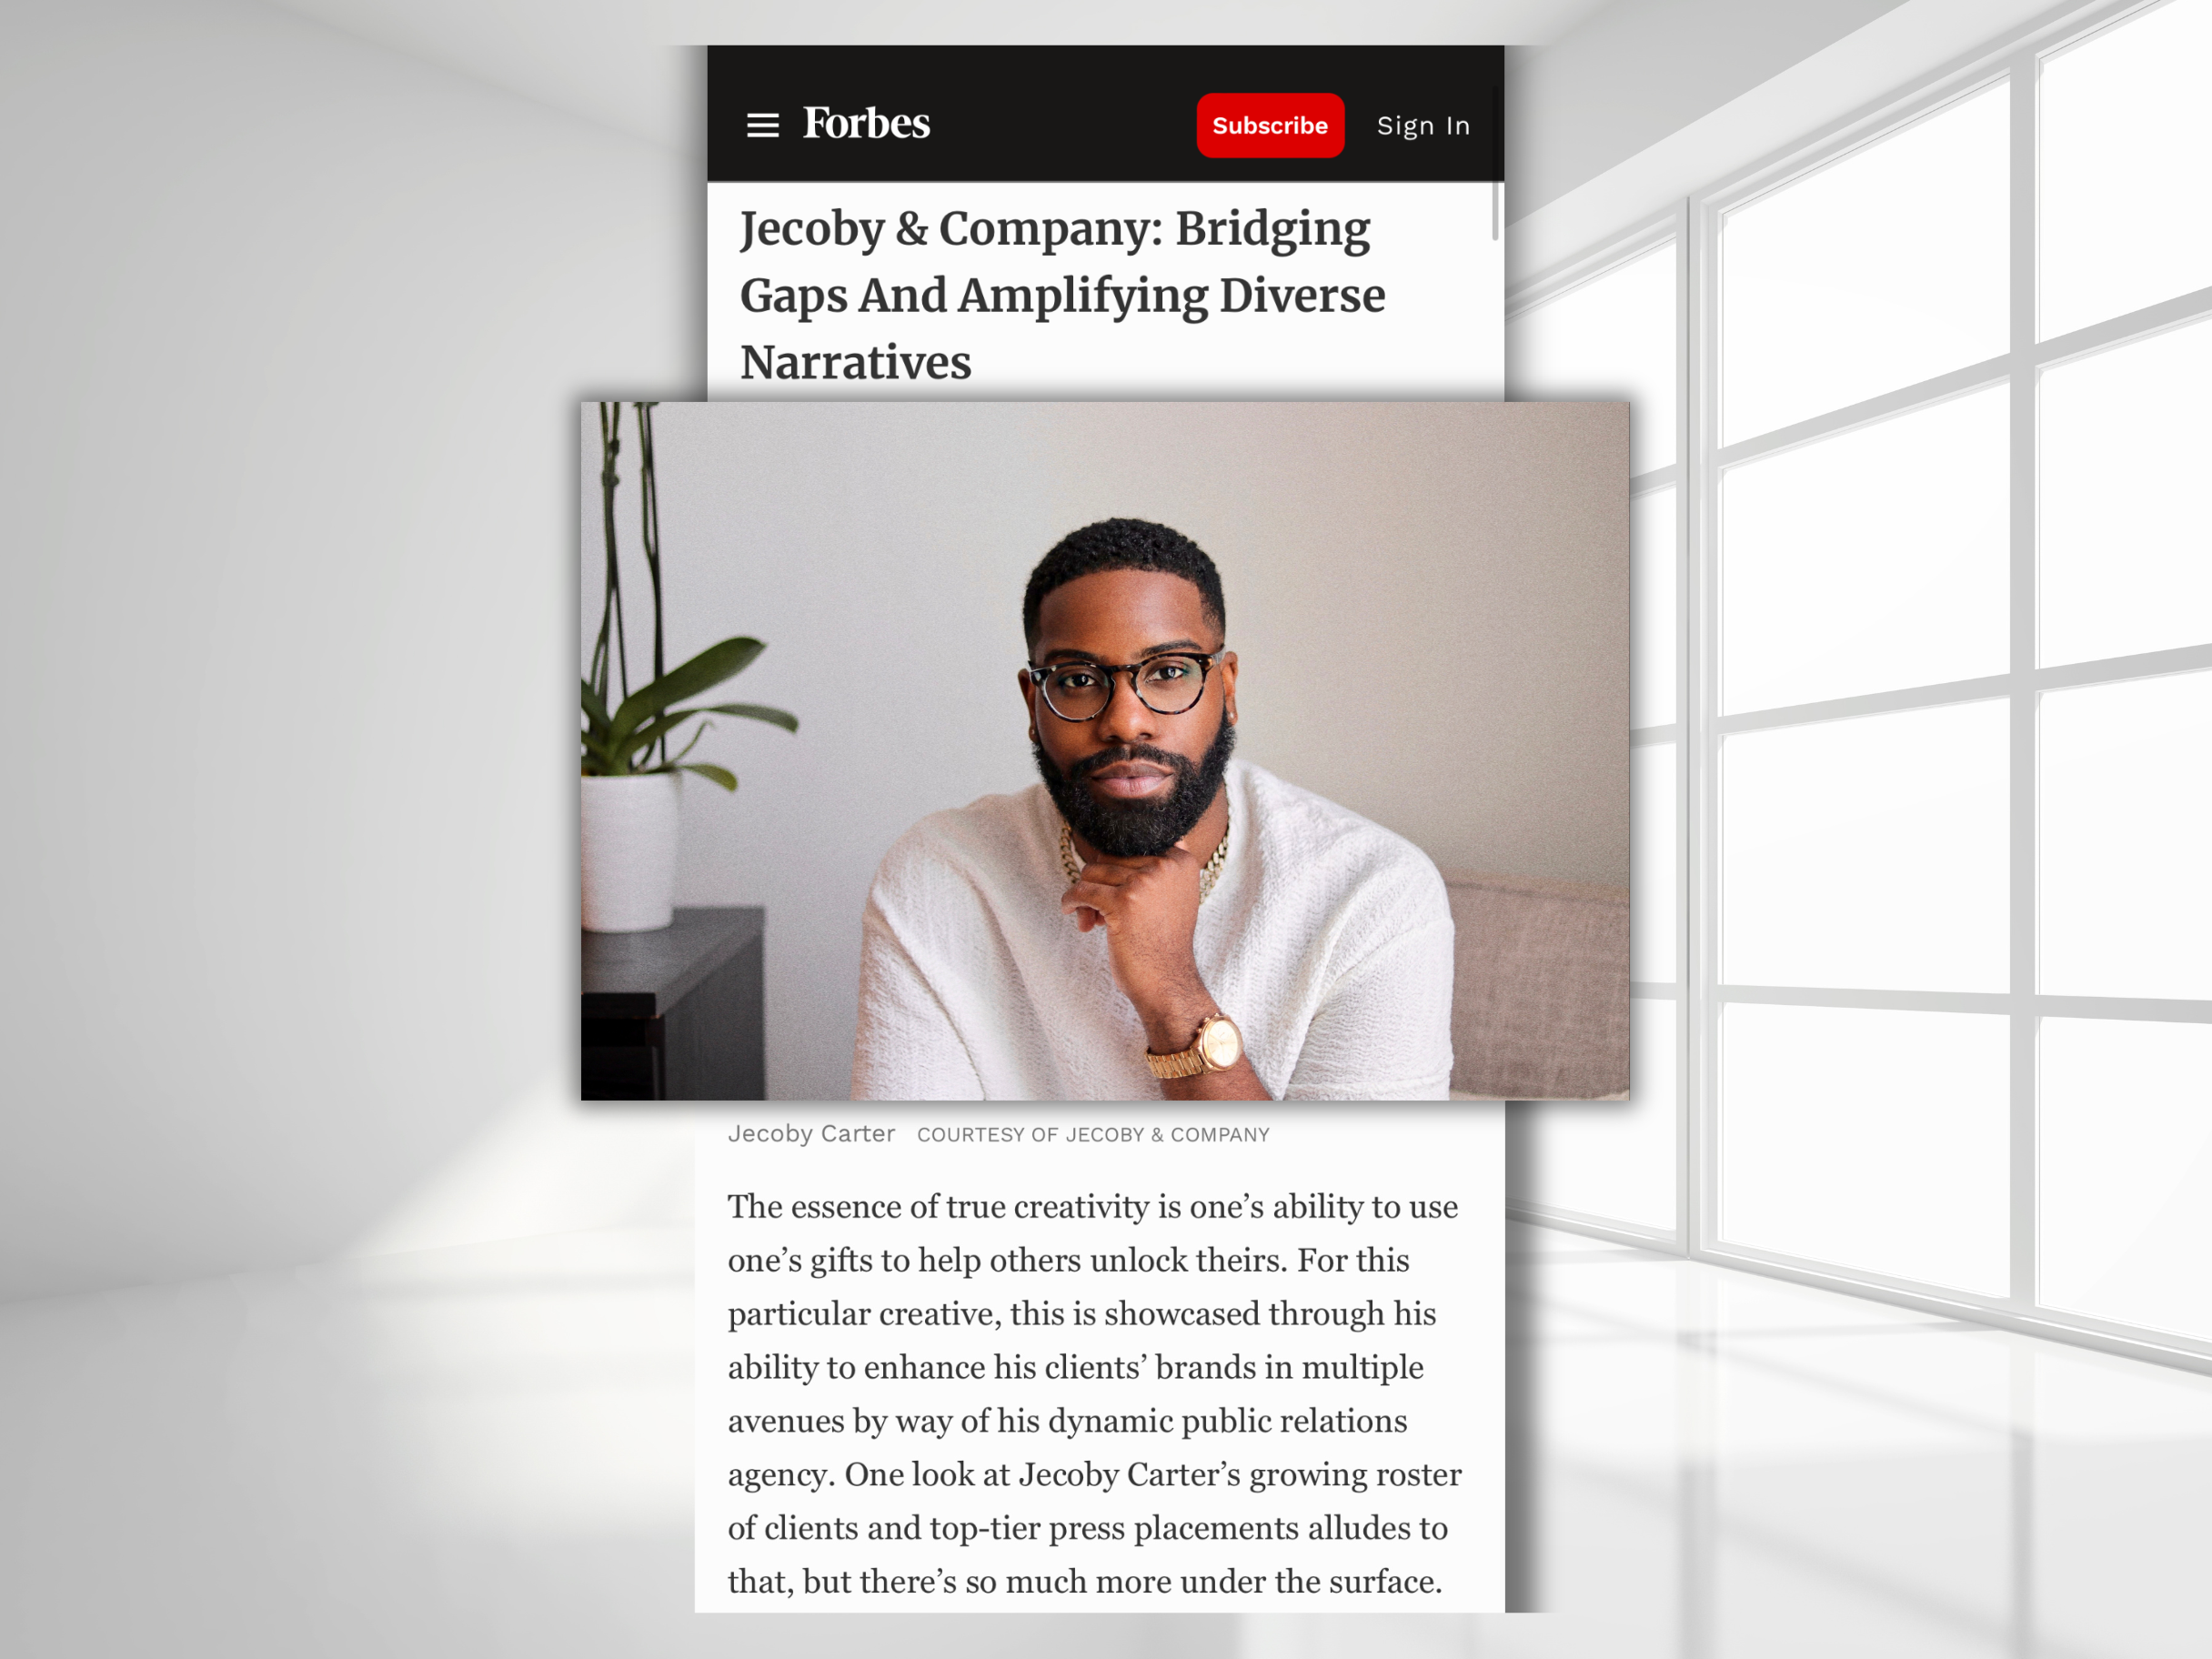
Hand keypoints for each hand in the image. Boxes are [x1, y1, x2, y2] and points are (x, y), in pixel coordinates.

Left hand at [1061, 840, 1214, 1046]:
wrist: (1167, 983)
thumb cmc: (1163, 944)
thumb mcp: (1173, 896)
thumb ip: (1155, 869)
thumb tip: (1104, 850)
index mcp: (1181, 860)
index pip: (1130, 845)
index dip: (1116, 869)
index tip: (1112, 891)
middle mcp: (1166, 865)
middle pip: (1109, 857)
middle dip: (1098, 882)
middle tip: (1097, 910)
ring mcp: (1144, 882)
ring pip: (1092, 872)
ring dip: (1085, 895)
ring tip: (1090, 918)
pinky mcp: (1123, 901)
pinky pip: (1081, 890)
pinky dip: (1071, 901)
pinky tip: (1071, 913)